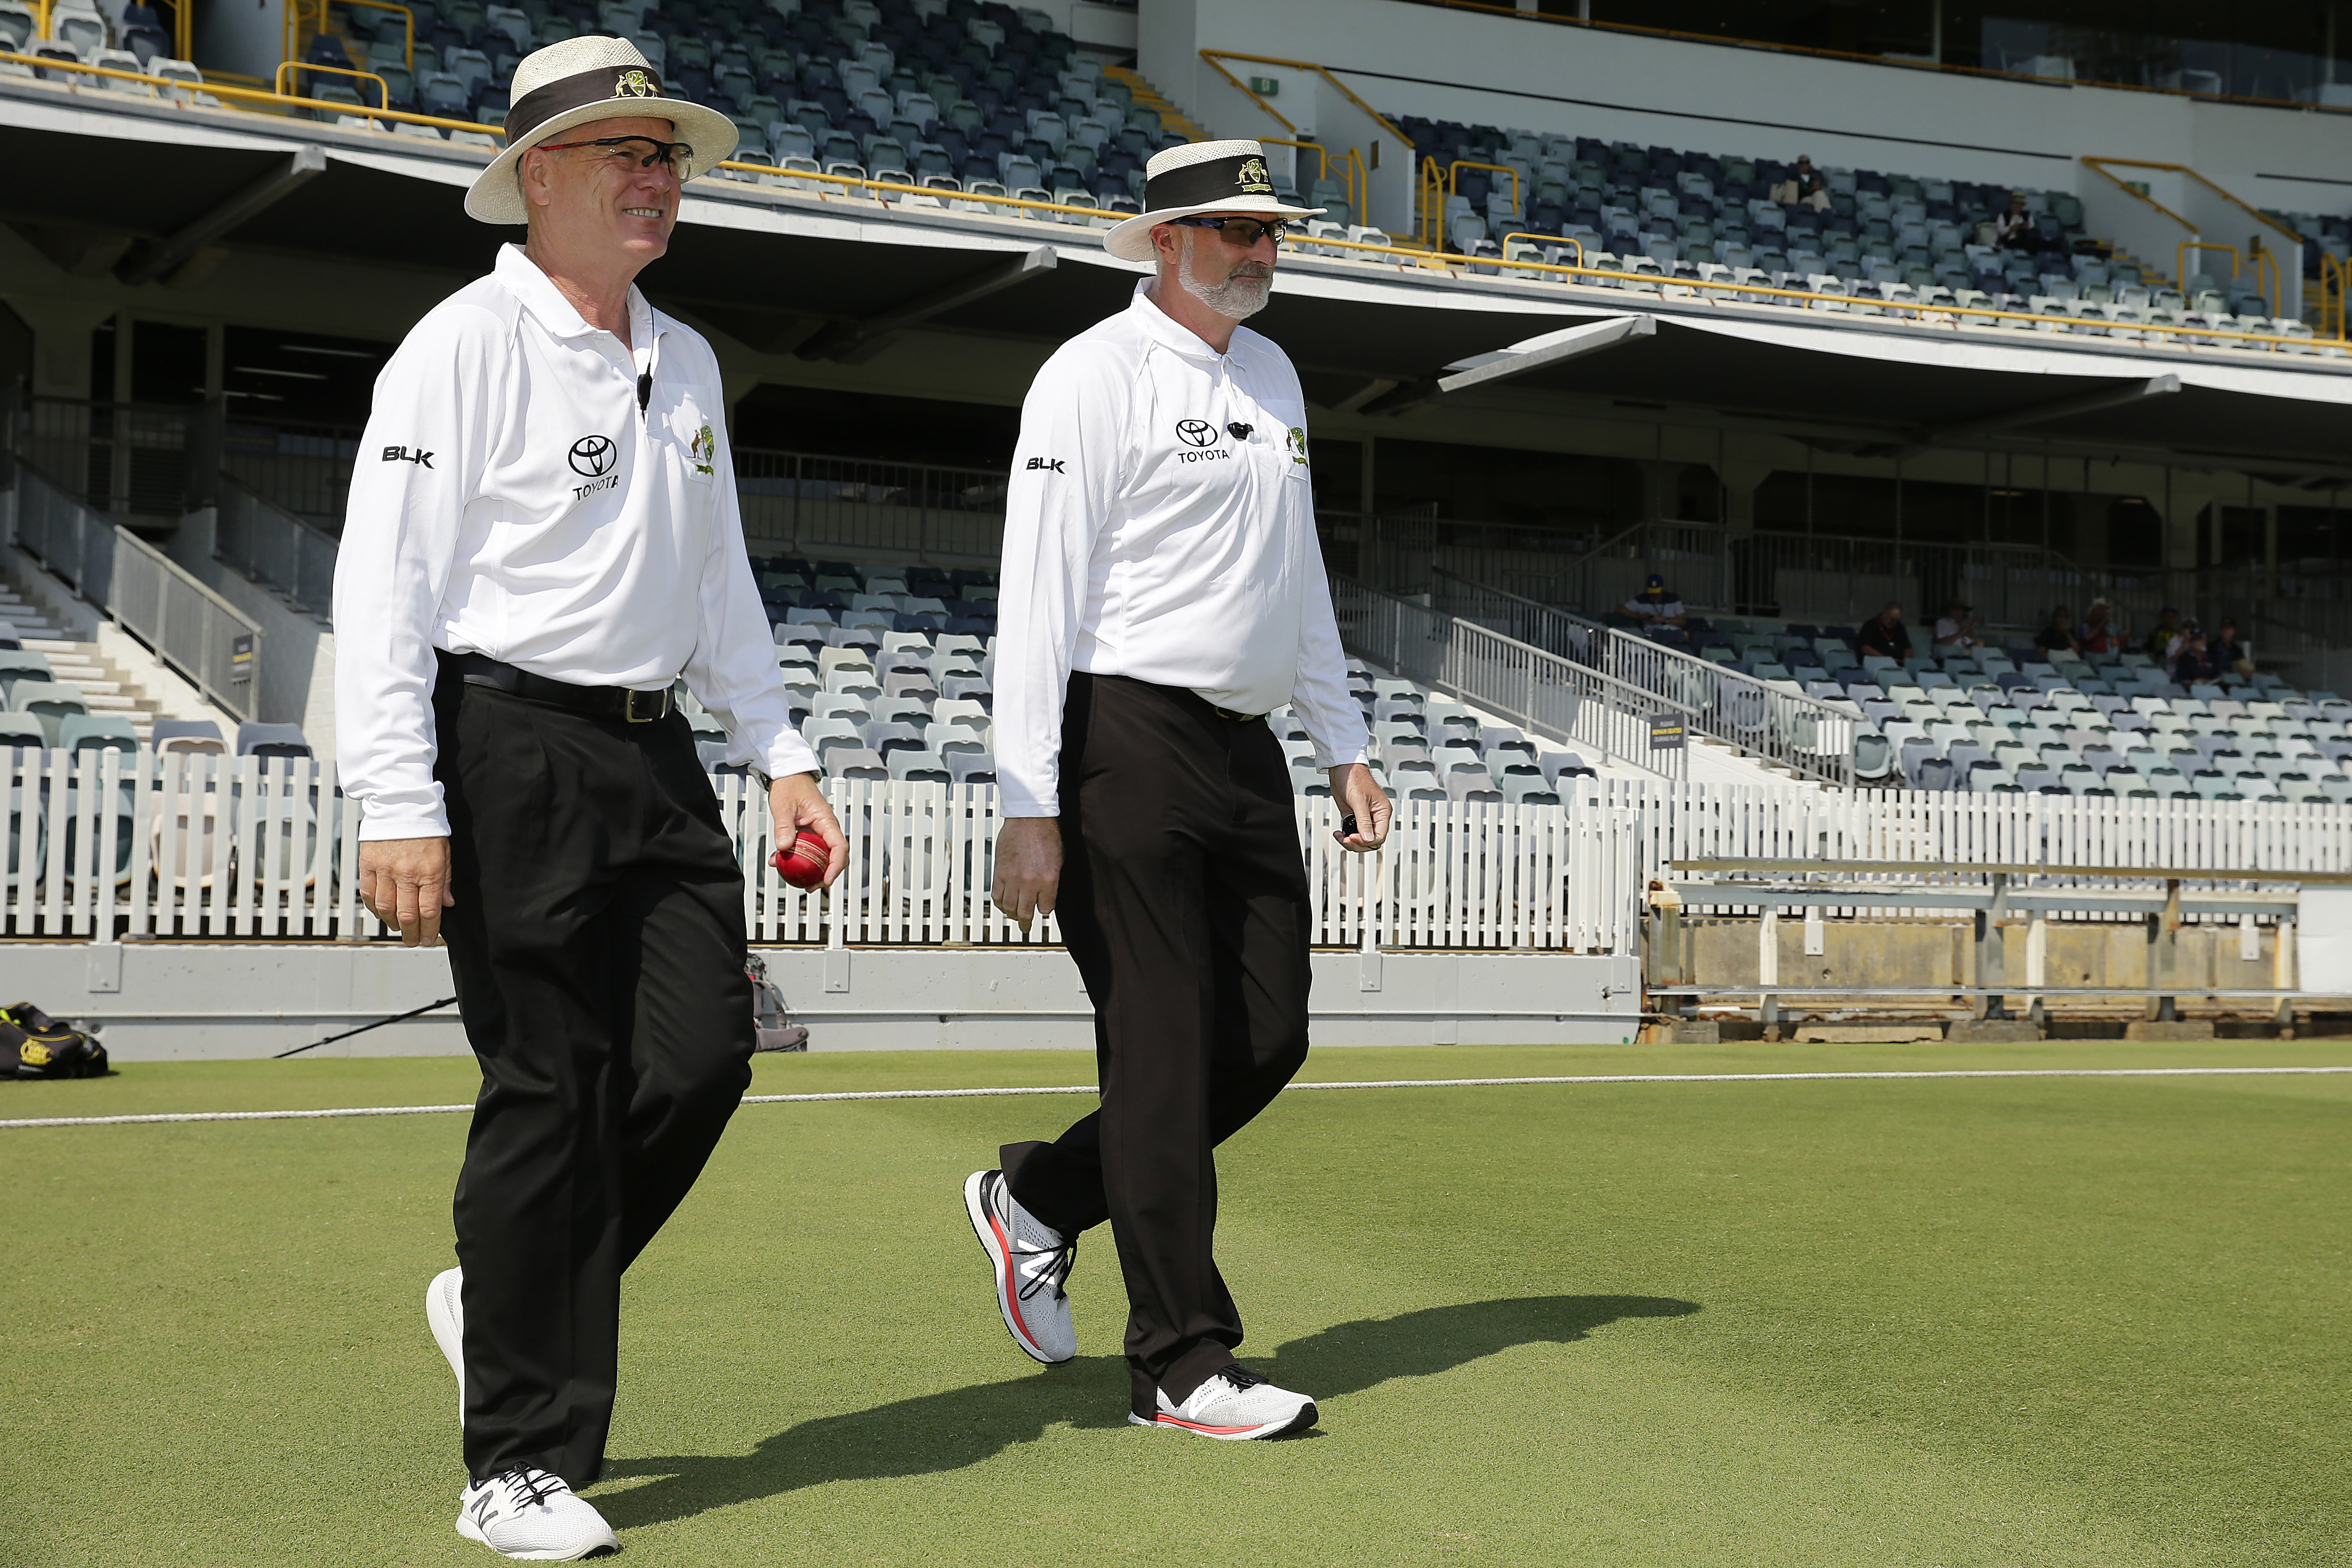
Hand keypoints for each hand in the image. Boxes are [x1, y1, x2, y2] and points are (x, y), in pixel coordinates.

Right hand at [358, 835, 453, 946]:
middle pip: (407, 915)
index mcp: (430, 871)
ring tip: (399, 929)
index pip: (429, 911)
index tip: (429, 940)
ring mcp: (385, 870)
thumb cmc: (426, 828)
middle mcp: (407, 873)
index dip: (429, 930)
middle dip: (411, 934)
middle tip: (414, 940)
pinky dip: (374, 908)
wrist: (401, 804)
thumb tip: (447, 904)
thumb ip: (445, 880)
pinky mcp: (367, 864)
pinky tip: (381, 913)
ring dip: (392, 924)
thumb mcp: (445, 853)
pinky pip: (368, 894)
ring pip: (385, 909)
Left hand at [770, 772, 847, 888]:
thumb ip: (784, 827)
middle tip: (811, 886)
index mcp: (826, 820)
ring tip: (797, 881)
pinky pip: (809, 850)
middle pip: (835, 856)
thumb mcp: (784, 806)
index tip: (826, 879)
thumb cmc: (789, 786)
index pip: (839, 847)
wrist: (788, 776)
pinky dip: (799, 859)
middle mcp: (826, 828)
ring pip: (822, 856)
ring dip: (813, 870)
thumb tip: (784, 847)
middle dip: (826, 875)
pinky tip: (781, 862)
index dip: (835, 866)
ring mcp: (819, 832)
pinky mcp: (809, 834)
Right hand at [992, 815, 1062, 932]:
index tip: (1042, 910)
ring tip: (1014, 917)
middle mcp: (1030, 882)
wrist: (1029, 818)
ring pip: (1009, 907)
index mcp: (1048, 880)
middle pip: (1025, 913)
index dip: (1044, 910)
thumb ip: (1052, 881)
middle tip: (1026, 927)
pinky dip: (999, 903)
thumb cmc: (1046, 834)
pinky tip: (1003, 904)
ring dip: (1012, 915)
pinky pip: (996, 895)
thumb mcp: (1058, 861)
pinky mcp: (999, 872)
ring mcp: (1012, 878)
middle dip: (1026, 922)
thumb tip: (1046, 896)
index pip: (1045, 908)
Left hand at [1329, 761, 1390, 852]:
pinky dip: (1346, 836)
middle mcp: (1375, 816)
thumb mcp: (1359, 801)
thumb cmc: (1354, 777)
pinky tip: (1339, 833)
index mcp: (1382, 812)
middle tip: (1346, 839)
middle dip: (1357, 843)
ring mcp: (1364, 817)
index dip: (1367, 841)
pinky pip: (1352, 832)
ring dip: (1350, 841)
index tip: (1354, 837)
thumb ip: (1363, 821)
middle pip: (1370, 840)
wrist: (1342, 768)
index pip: (1380, 836)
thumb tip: (1367, 839)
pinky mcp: (1353, 816)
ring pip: (1361, 839)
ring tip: (1341, 837)